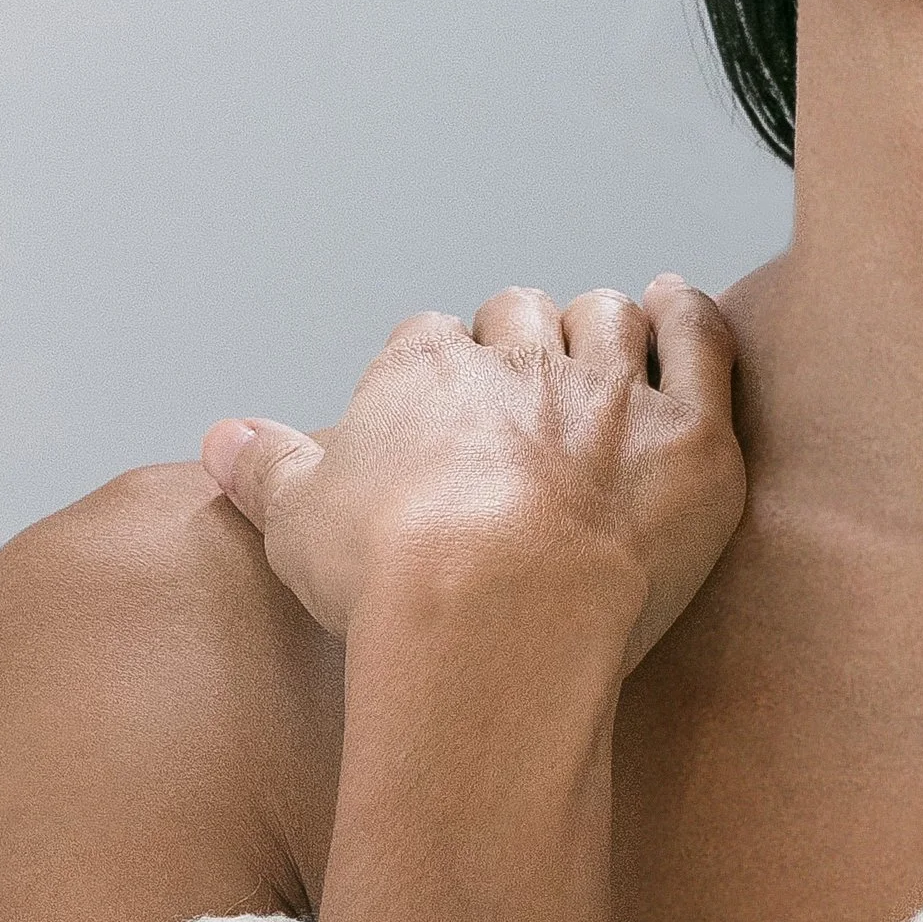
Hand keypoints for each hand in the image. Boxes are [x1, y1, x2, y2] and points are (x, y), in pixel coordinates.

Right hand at [200, 277, 744, 673]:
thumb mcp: (297, 519)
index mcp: (427, 369)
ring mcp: (612, 391)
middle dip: (522, 341)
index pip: (433, 339)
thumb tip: (221, 439)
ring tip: (605, 346)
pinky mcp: (689, 433)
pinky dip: (691, 317)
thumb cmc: (389, 577)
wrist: (495, 615)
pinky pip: (700, 341)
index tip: (446, 406)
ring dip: (603, 327)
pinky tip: (680, 307)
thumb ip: (262, 467)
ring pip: (609, 319)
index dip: (442, 368)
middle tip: (526, 393)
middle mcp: (522, 360)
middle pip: (523, 317)